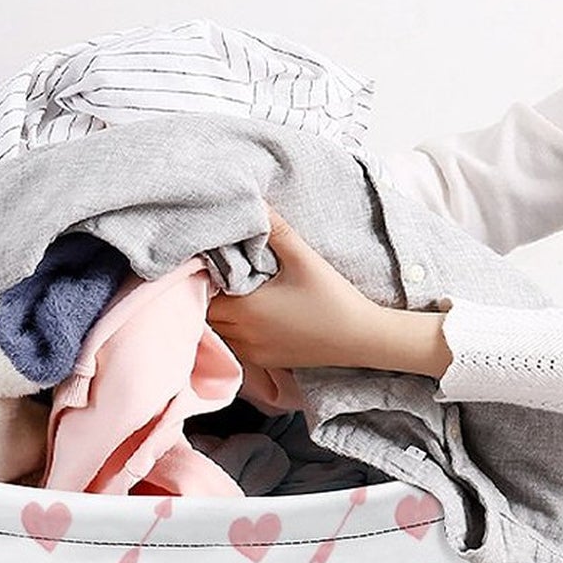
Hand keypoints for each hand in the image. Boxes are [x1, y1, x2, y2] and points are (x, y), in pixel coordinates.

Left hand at [206, 208, 384, 369]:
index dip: (204, 278)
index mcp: (245, 309)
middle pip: (206, 315)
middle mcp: (242, 334)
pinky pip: (235, 346)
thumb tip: (256, 201)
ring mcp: (252, 352)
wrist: (359, 338)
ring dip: (220, 316)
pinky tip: (251, 316)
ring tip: (234, 294)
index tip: (212, 262)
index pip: (204, 295)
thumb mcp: (303, 258)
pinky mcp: (264, 361)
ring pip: (219, 333)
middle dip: (209, 296)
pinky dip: (235, 331)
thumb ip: (276, 229)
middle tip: (221, 275)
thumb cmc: (332, 297)